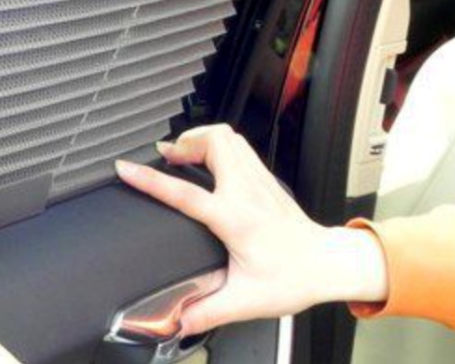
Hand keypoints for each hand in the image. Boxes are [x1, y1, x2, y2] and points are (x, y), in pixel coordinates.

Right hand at [114, 124, 388, 331]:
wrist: (328, 265)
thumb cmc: (293, 278)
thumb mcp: (246, 301)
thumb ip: (208, 311)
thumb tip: (177, 319)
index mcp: (235, 219)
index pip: (185, 193)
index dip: (151, 180)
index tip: (126, 168)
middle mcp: (246, 191)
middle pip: (211, 142)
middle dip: (183, 142)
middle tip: (166, 157)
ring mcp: (258, 179)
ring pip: (226, 135)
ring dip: (200, 138)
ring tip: (184, 153)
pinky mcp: (265, 176)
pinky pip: (238, 143)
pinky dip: (217, 142)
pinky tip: (209, 158)